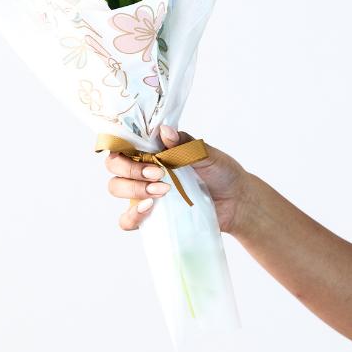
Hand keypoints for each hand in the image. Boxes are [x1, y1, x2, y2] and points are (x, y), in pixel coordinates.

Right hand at [103, 125, 249, 233]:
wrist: (236, 202)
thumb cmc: (221, 172)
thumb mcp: (206, 154)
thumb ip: (185, 144)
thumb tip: (165, 131)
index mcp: (153, 149)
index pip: (124, 143)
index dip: (124, 146)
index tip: (145, 152)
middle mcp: (143, 169)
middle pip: (114, 166)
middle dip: (130, 169)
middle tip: (157, 173)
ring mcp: (144, 193)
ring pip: (116, 188)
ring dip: (133, 189)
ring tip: (162, 191)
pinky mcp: (149, 217)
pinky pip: (126, 220)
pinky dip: (132, 215)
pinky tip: (149, 208)